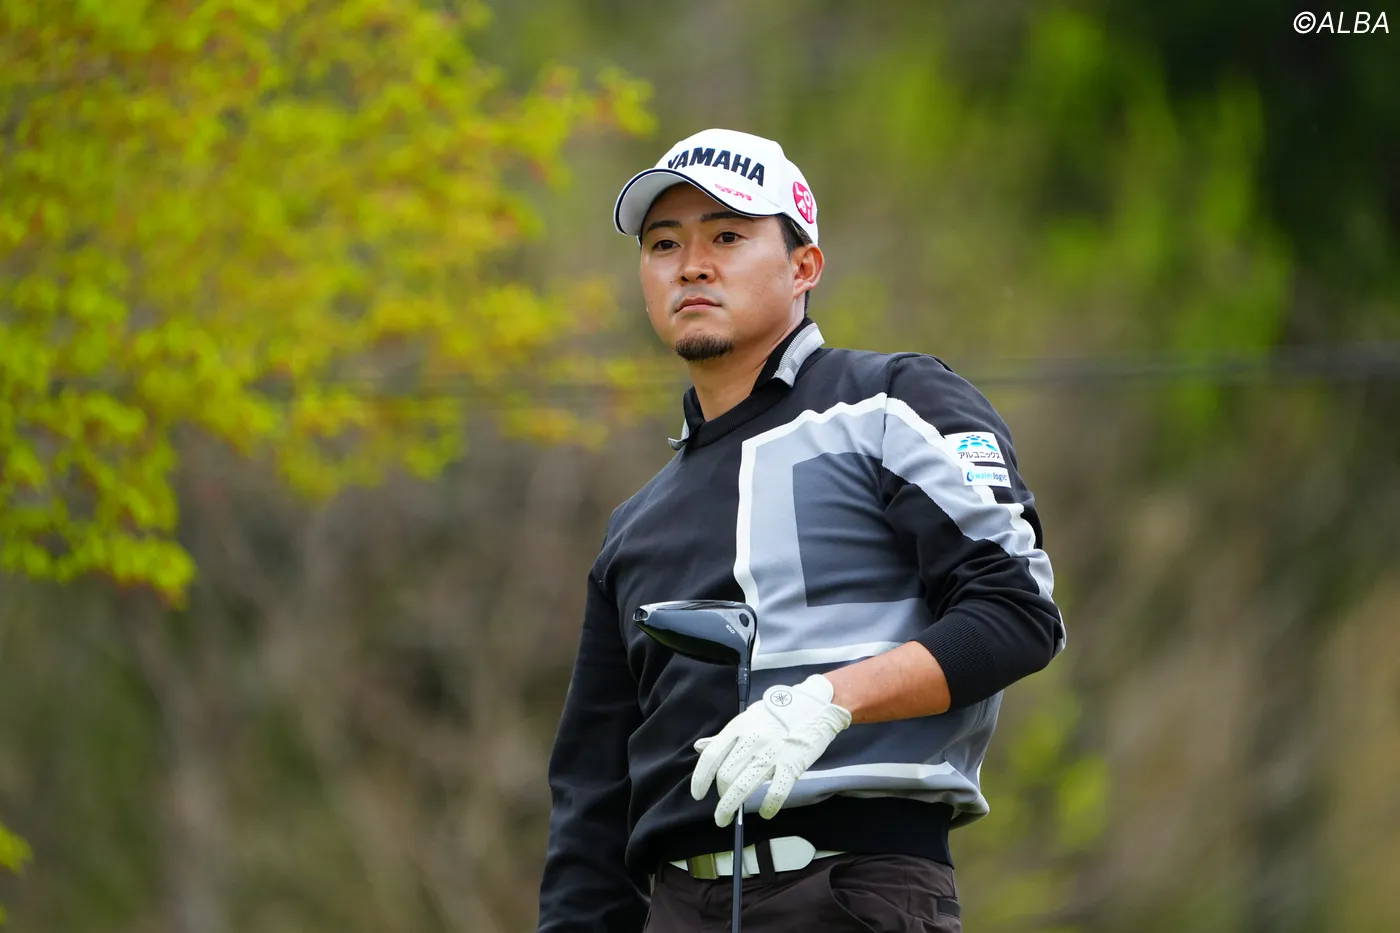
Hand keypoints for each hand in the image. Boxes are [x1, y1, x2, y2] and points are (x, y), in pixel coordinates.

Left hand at [691, 674, 851, 826]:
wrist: (816, 705)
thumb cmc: (779, 713)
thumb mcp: (748, 719)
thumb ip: (724, 737)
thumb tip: (699, 747)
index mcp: (738, 727)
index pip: (711, 757)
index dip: (700, 779)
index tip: (697, 794)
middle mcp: (752, 740)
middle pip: (725, 776)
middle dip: (721, 797)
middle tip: (723, 806)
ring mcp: (772, 753)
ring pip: (744, 786)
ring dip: (731, 807)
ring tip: (727, 819)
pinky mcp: (792, 764)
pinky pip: (776, 792)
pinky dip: (768, 807)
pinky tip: (765, 812)